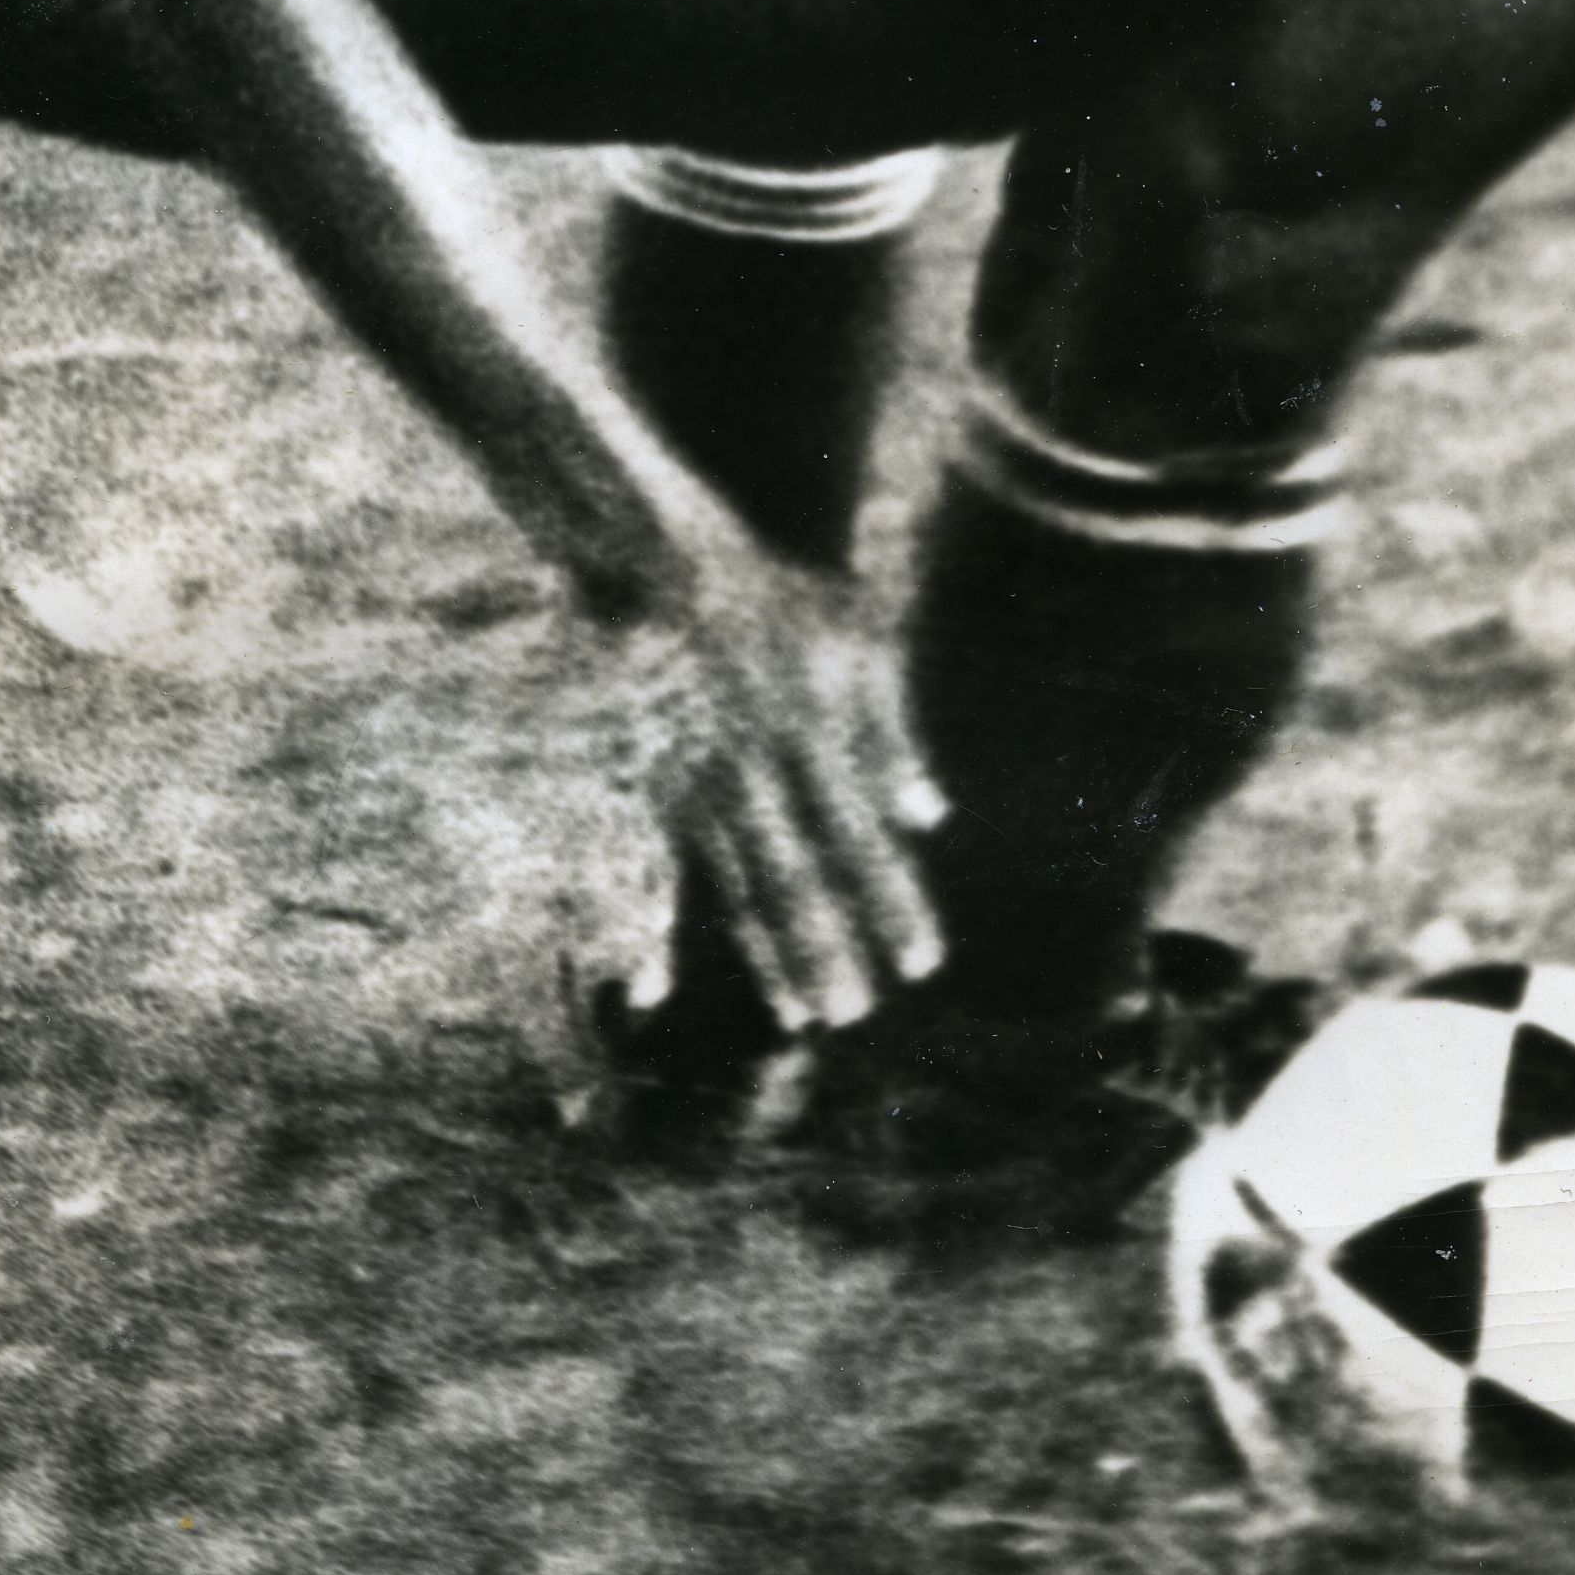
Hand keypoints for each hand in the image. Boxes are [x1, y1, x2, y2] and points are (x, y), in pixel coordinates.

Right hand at [610, 514, 940, 1033]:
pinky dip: (652, 930)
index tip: (920, 964)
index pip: (861, 832)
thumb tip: (928, 820)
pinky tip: (656, 988)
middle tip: (857, 1012)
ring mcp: (694, 776)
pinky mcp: (645, 782)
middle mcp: (754, 760)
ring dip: (770, 951)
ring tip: (803, 1014)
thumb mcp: (856, 642)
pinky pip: (654, 870)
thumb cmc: (777, 601)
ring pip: (735, 881)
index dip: (891, 899)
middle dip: (827, 945)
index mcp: (813, 724)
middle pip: (795, 870)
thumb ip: (893, 732)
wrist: (665, 560)